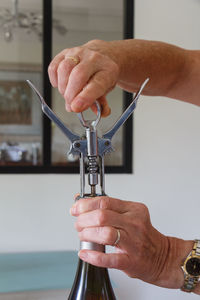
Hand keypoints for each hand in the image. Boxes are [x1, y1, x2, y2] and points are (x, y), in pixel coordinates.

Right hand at [48, 40, 119, 116]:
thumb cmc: (103, 74)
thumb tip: (97, 113)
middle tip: (71, 105)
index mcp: (108, 70)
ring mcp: (79, 53)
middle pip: (78, 75)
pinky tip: (61, 84)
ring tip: (67, 94)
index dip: (85, 97)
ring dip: (63, 87)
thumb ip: (101, 104)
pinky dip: (54, 78)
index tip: (76, 107)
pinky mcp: (65, 52)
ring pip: (64, 68)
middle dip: (71, 94)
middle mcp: (94, 59)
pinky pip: (54, 66)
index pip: (96, 84)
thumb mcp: (107, 90)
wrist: (103, 56)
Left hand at [70, 195, 192, 288]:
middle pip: (102, 216)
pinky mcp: (130, 261)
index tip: (76, 208)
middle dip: (84, 219)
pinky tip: (85, 252)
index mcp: (133, 209)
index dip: (86, 204)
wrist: (162, 257)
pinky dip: (93, 256)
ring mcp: (133, 242)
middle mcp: (134, 223)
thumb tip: (82, 202)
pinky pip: (108, 258)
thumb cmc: (143, 235)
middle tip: (78, 224)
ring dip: (87, 234)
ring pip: (105, 233)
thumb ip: (109, 208)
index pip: (105, 201)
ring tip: (83, 236)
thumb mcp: (131, 215)